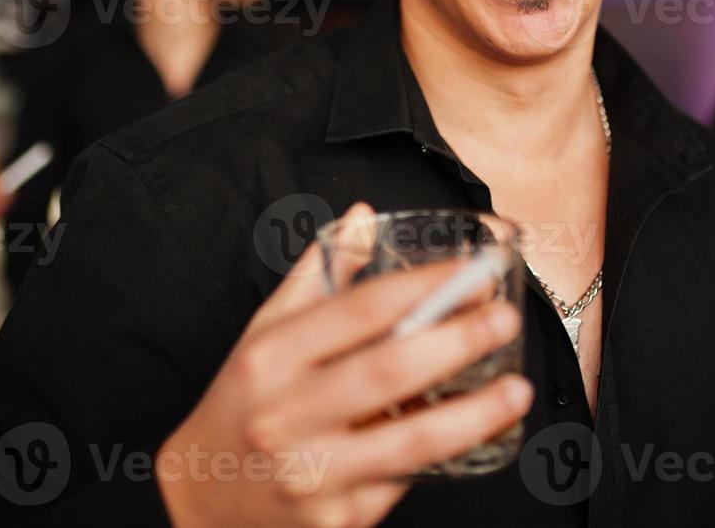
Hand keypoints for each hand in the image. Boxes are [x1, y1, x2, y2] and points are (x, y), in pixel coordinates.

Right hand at [157, 203, 531, 527]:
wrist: (199, 499)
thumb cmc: (242, 405)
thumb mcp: (264, 334)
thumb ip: (316, 275)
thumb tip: (364, 218)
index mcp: (271, 356)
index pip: (359, 309)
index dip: (423, 285)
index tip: (471, 271)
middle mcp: (287, 414)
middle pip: (389, 370)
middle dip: (458, 341)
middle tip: (505, 318)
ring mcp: (312, 473)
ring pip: (410, 442)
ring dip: (474, 414)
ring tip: (515, 389)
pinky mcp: (335, 521)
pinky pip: (403, 483)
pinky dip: (445, 458)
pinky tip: (478, 435)